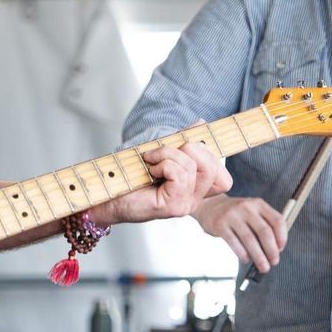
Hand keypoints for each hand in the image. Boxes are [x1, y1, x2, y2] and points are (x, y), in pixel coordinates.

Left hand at [93, 141, 231, 225]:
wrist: (108, 198)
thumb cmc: (131, 179)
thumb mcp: (162, 153)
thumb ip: (182, 141)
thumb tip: (201, 123)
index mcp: (196, 190)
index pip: (223, 179)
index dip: (211, 156)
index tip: (186, 145)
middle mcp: (194, 200)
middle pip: (213, 168)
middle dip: (190, 148)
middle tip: (164, 151)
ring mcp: (185, 205)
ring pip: (193, 166)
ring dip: (168, 154)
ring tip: (151, 160)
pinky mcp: (173, 207)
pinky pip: (180, 174)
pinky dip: (164, 164)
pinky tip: (150, 169)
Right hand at [194, 195, 285, 274]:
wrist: (210, 206)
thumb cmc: (236, 214)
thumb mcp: (252, 212)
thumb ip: (264, 225)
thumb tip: (275, 249)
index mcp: (259, 204)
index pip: (277, 220)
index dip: (282, 237)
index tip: (281, 249)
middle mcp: (247, 207)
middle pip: (264, 231)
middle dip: (271, 250)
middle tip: (274, 262)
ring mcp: (233, 215)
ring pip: (249, 239)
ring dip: (258, 256)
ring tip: (263, 266)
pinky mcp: (220, 224)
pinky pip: (234, 243)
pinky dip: (242, 254)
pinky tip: (246, 260)